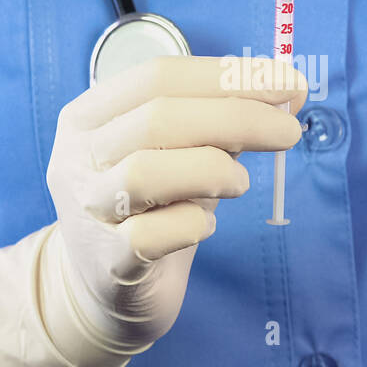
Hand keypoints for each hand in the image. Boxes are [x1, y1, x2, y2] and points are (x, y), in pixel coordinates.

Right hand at [0, 55, 306, 366]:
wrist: (108, 290)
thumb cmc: (153, 206)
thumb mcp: (183, 151)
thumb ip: (225, 118)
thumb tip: (288, 91)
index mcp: (90, 115)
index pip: (159, 75)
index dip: (228, 75)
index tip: (288, 82)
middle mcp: (77, 158)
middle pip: (158, 118)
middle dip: (238, 117)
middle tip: (289, 132)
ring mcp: (87, 211)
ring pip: (146, 173)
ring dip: (212, 170)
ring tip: (239, 184)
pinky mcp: (106, 264)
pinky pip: (150, 236)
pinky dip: (191, 225)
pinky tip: (204, 227)